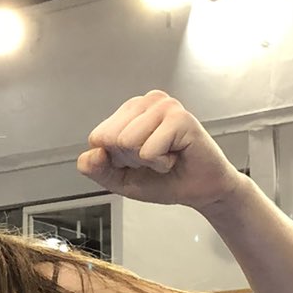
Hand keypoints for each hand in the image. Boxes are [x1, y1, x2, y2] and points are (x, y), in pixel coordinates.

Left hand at [76, 91, 244, 212]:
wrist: (202, 191)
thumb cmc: (167, 179)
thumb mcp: (121, 180)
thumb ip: (98, 169)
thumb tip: (90, 154)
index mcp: (130, 110)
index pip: (97, 137)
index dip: (116, 159)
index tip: (141, 159)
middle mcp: (147, 101)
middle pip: (110, 138)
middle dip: (131, 159)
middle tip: (157, 157)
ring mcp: (164, 106)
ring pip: (127, 142)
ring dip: (148, 161)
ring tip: (167, 156)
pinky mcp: (180, 118)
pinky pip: (148, 150)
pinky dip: (161, 163)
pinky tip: (177, 156)